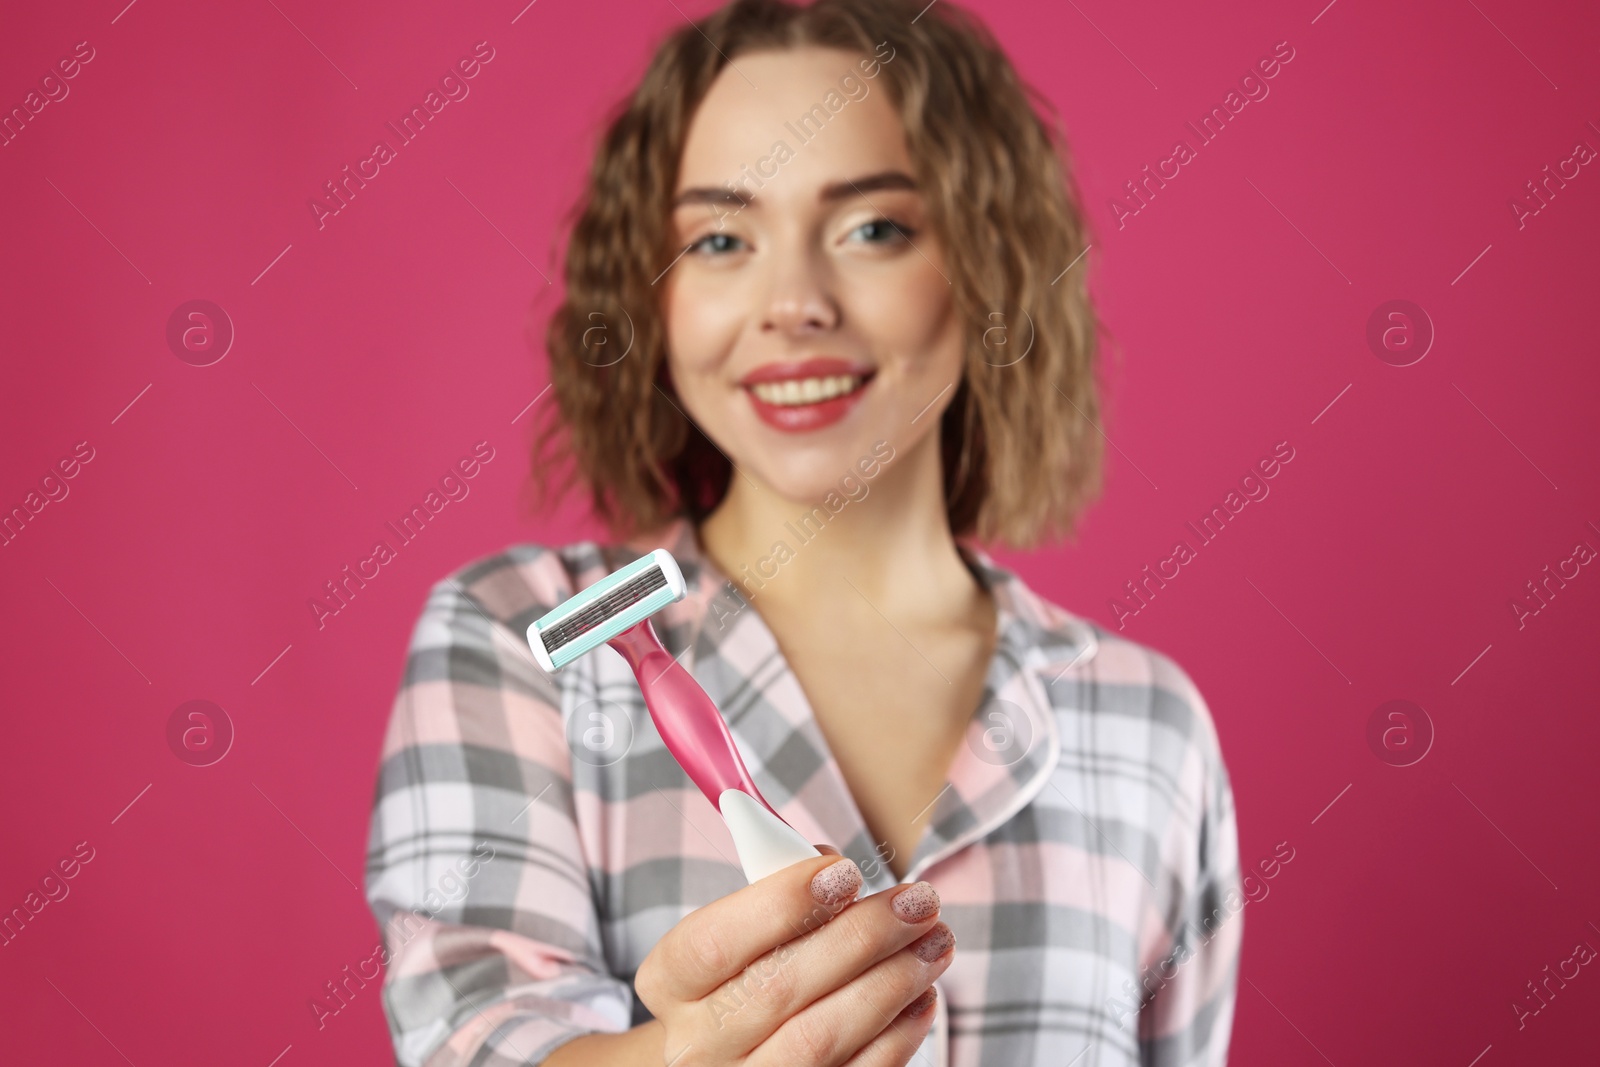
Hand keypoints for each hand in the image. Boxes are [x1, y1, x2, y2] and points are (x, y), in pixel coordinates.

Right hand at [633, 845, 954, 1065]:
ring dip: (891, 982)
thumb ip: (779, 889)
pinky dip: (896, 1036)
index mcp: (670, 983)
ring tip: (935, 941)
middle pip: (778, 988)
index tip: (844, 871)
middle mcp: (696, 1043)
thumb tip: (835, 868)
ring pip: (820, 1038)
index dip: (779, 904)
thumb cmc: (746, 972)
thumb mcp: (743, 927)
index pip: (712, 942)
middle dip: (861, 936)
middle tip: (918, 901)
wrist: (731, 1057)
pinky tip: (921, 994)